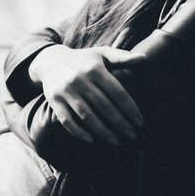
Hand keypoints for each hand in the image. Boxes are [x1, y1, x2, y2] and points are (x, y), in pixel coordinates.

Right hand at [28, 45, 146, 144]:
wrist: (50, 61)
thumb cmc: (84, 60)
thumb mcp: (102, 54)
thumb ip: (122, 57)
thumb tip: (144, 58)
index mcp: (95, 69)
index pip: (117, 92)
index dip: (130, 108)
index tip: (139, 122)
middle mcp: (80, 80)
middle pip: (104, 106)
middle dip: (120, 123)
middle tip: (132, 136)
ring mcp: (66, 91)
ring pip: (87, 115)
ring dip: (103, 131)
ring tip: (116, 141)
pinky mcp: (54, 101)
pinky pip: (66, 120)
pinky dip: (78, 132)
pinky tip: (91, 140)